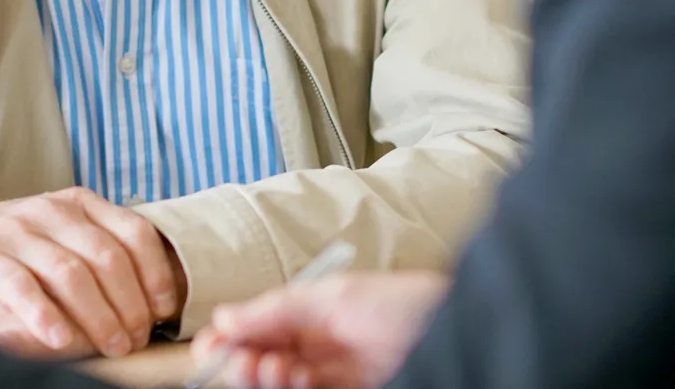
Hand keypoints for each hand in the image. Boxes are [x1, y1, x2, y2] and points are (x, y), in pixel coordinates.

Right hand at [0, 187, 182, 357]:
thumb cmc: (13, 250)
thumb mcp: (59, 237)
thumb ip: (99, 253)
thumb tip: (155, 302)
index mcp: (78, 203)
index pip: (134, 231)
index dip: (156, 273)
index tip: (164, 310)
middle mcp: (50, 210)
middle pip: (106, 258)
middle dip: (130, 305)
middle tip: (136, 341)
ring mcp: (15, 230)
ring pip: (69, 273)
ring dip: (98, 316)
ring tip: (111, 347)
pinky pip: (21, 286)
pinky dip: (44, 315)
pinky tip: (60, 339)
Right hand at [193, 271, 448, 388]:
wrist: (464, 330)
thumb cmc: (409, 303)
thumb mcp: (336, 296)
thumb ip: (279, 308)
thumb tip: (225, 318)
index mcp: (313, 316)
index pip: (257, 330)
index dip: (229, 340)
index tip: (210, 347)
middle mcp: (321, 348)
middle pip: (261, 363)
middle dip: (243, 363)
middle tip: (246, 362)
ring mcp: (337, 376)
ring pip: (280, 385)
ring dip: (265, 378)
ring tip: (276, 368)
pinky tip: (296, 376)